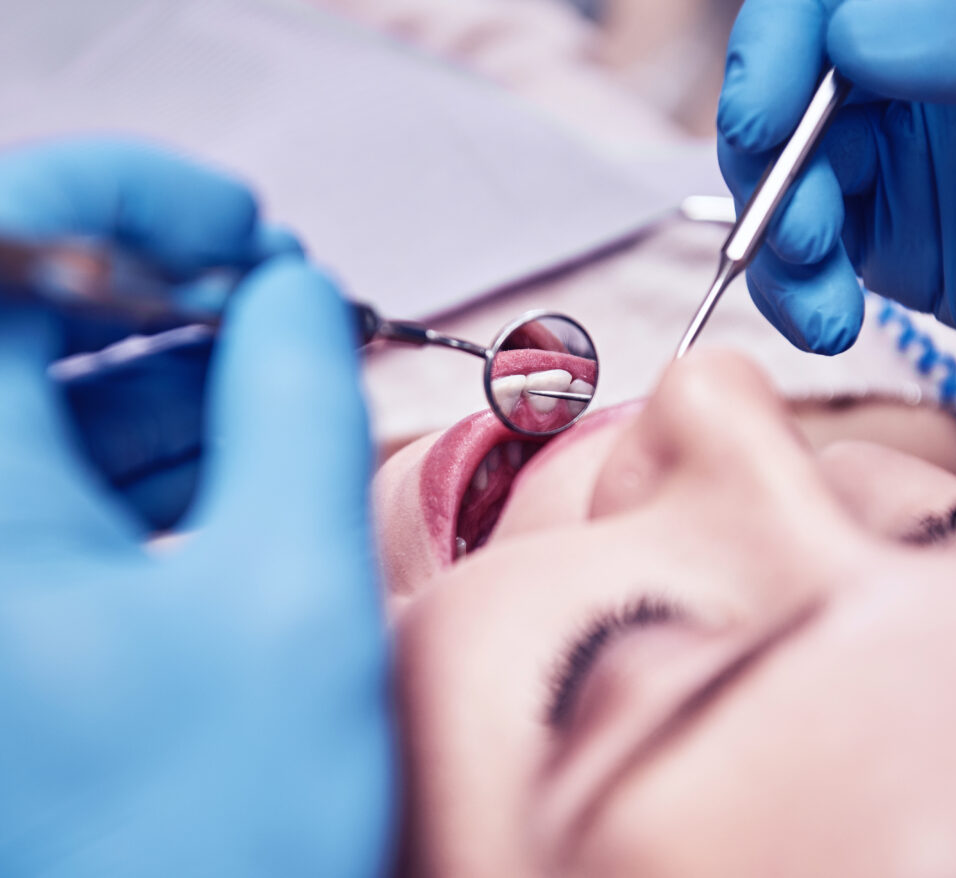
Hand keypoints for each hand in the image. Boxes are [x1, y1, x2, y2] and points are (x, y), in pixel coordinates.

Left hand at [0, 257, 394, 875]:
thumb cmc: (212, 847)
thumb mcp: (293, 592)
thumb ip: (300, 405)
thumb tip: (296, 297)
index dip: (122, 195)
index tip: (235, 220)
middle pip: (24, 314)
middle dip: (164, 281)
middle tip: (279, 294)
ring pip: (47, 395)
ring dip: (172, 359)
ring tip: (284, 366)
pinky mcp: (8, 606)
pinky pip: (62, 472)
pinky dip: (158, 436)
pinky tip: (244, 441)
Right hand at [716, 0, 955, 354]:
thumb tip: (859, 35)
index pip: (829, 0)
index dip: (776, 48)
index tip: (762, 117)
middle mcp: (922, 68)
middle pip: (789, 93)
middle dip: (775, 168)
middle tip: (803, 231)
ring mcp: (904, 154)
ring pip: (785, 179)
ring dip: (777, 245)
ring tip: (820, 303)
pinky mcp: (895, 236)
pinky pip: (809, 255)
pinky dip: (797, 292)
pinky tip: (824, 322)